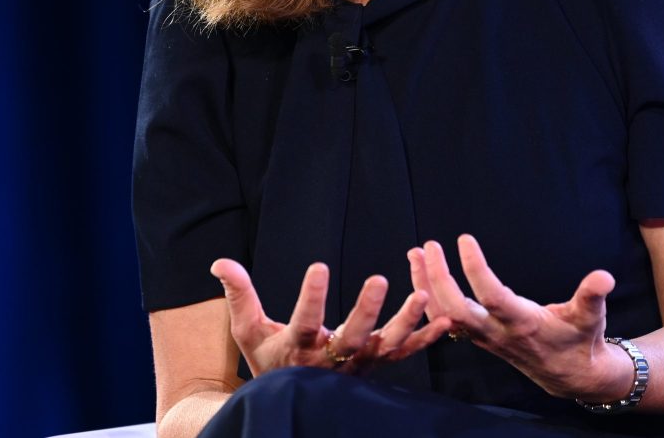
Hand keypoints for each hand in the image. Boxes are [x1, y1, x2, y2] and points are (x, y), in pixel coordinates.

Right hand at [210, 258, 450, 375]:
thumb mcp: (248, 330)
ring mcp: (358, 367)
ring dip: (405, 321)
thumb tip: (219, 262)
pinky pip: (405, 354)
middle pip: (352, 338)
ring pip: (385, 346)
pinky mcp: (377, 366)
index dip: (312, 296)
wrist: (290, 402)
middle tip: (378, 279)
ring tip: (421, 294)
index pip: (304, 322)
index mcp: (297, 350)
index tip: (319, 266)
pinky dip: (425, 338)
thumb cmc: (268, 360)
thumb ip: (239, 295)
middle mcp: (330, 362)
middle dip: (366, 309)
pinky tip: (444, 319)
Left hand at [409, 236, 633, 402]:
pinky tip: (422, 272)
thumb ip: (592, 296)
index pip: (492, 296)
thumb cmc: (580, 339)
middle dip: (438, 278)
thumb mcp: (591, 317)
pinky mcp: (479, 335)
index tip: (463, 239)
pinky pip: (446, 318)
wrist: (571, 374)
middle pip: (457, 309)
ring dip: (426, 285)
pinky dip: (431, 295)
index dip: (476, 269)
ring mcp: (485, 336)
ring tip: (415, 253)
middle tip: (429, 245)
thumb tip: (604, 277)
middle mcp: (498, 332)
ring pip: (445, 315)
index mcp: (523, 323)